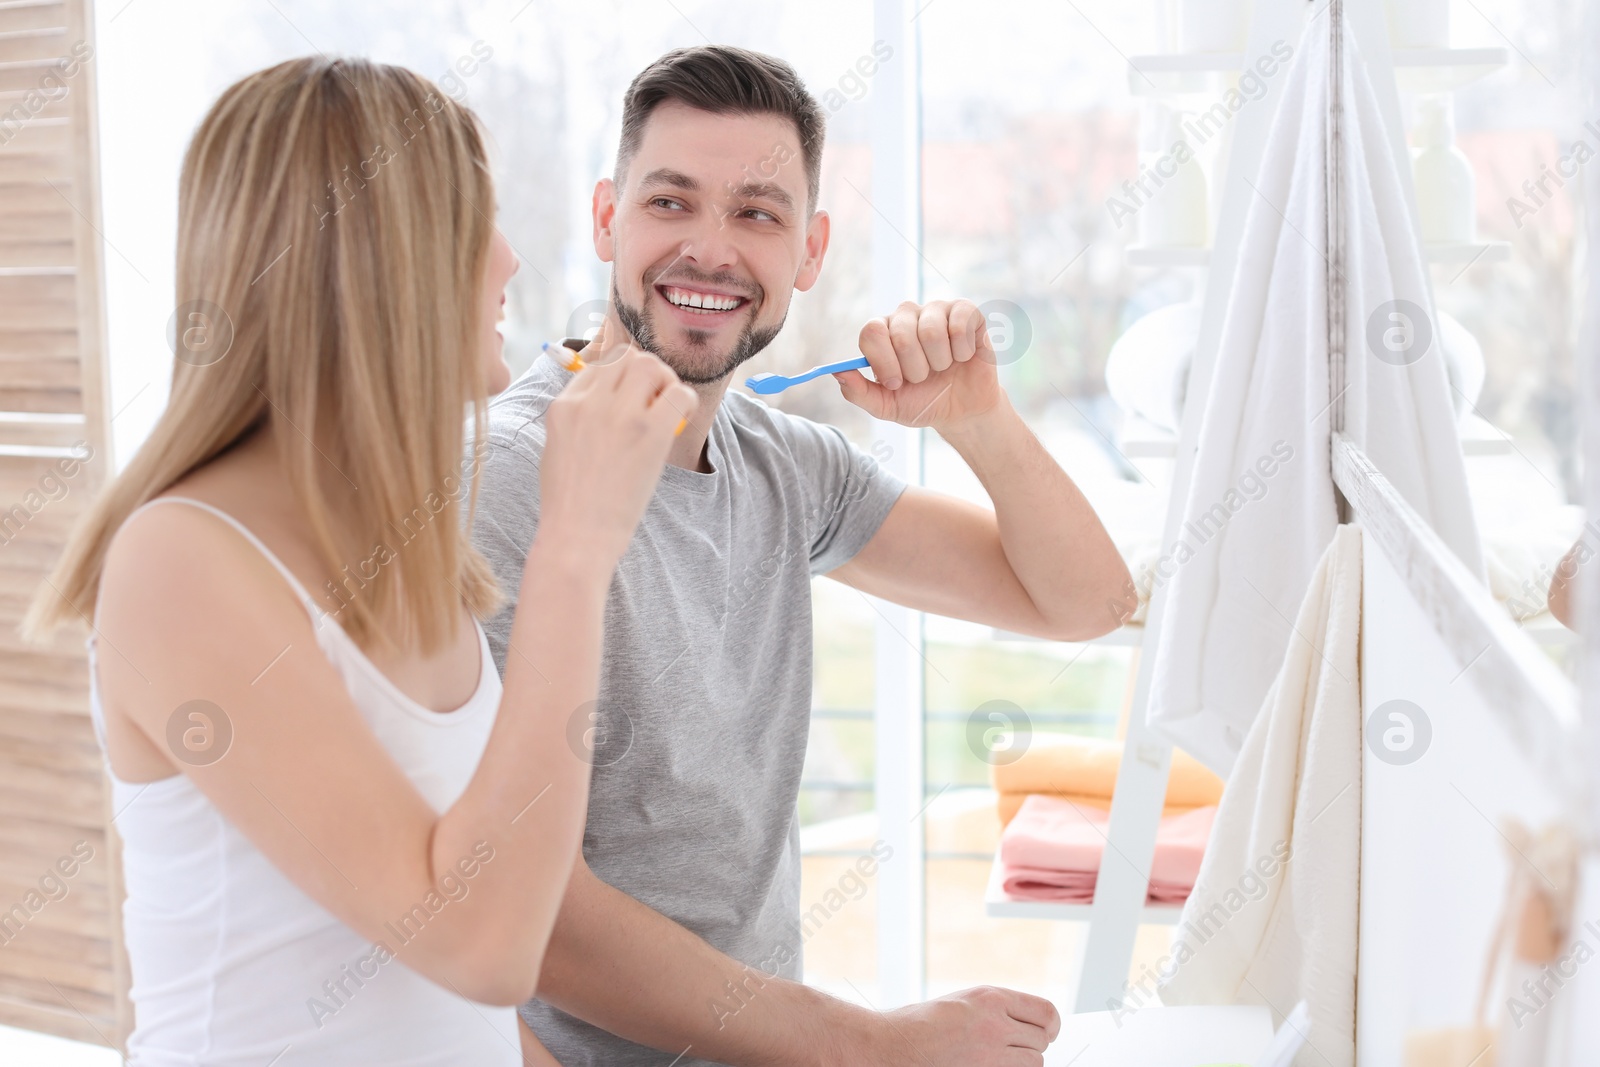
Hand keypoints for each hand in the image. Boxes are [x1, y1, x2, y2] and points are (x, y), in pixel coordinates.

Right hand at [537, 320, 696, 568]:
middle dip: (645, 372)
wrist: (577, 536)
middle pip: (626, 357)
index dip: (620, 378)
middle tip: (655, 399)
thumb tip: (610, 401)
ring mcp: (619, 414)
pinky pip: (678, 393)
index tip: (632, 399)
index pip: (598, 365)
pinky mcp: (649, 432)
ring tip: (666, 408)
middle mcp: (589, 402)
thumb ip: (579, 419)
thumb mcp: (558, 449)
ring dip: (665, 381)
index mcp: (564, 406)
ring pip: (650, 365)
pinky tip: (681, 419)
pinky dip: (685, 401)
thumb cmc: (570, 503)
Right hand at [828, 986, 1059, 1066]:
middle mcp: (996, 1023)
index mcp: (991, 998)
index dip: (1051, 1025)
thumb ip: (997, 1007)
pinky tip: (992, 1064)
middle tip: (1014, 1046)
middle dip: (1031, 1043)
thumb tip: (1030, 1021)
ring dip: (1023, 1061)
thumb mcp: (963, 1001)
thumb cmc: (921, 1024)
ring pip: (1035, 1061)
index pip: (1046, 1011)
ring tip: (998, 1057)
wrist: (893, 1045)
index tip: (1047, 1031)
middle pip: (1042, 1039)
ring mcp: (991, 1052)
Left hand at [837, 300, 1003, 433]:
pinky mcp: (965, 311)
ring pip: (931, 332)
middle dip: (915, 369)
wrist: (961, 411)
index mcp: (882, 333)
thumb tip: (837, 371)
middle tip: (923, 378)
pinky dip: (962, 350)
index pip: (871, 332)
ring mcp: (935, 310)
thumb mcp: (885, 406)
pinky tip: (962, 356)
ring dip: (940, 362)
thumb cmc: (921, 403)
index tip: (896, 383)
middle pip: (901, 334)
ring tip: (943, 367)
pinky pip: (960, 324)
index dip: (883, 361)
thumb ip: (858, 392)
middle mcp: (906, 315)